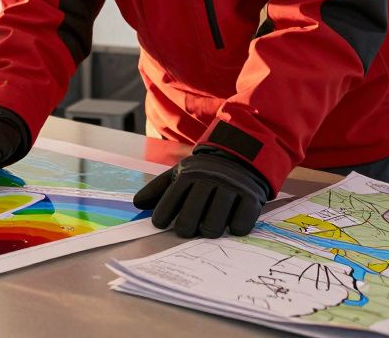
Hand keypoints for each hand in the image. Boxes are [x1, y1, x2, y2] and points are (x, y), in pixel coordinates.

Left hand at [133, 148, 270, 237]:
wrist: (241, 156)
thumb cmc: (205, 172)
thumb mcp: (180, 173)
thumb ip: (158, 188)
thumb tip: (137, 203)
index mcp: (190, 175)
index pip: (170, 201)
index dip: (162, 216)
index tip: (161, 225)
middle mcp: (210, 181)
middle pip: (191, 217)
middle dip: (185, 229)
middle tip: (187, 231)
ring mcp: (231, 189)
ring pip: (214, 224)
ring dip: (209, 231)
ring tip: (207, 229)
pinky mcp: (251, 198)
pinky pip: (240, 224)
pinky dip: (234, 229)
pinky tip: (230, 225)